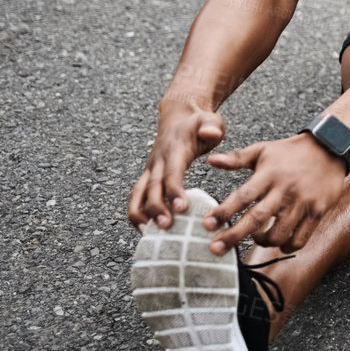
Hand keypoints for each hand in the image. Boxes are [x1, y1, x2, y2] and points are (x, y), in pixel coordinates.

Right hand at [129, 100, 226, 229]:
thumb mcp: (211, 119)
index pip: (172, 173)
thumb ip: (213, 126)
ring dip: (140, 214)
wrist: (178, 115)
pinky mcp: (148, 176)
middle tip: (166, 227)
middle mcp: (157, 162)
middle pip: (152, 187)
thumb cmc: (198, 122)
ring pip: (137, 194)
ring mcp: (150, 170)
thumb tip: (212, 133)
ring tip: (149, 234)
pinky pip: (137, 196)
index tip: (181, 207)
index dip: (174, 190)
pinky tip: (145, 230)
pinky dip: (137, 213)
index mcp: (173, 151)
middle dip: (156, 208)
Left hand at [202, 132, 347, 254]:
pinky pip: (300, 238)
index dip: (224, 211)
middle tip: (216, 249)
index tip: (207, 225)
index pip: (243, 196)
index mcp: (269, 174)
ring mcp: (303, 203)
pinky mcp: (318, 212)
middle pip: (257, 219)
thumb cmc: (292, 151)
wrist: (330, 147)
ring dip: (262, 241)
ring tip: (256, 238)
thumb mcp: (263, 149)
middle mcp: (285, 190)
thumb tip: (211, 161)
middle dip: (234, 236)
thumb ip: (237, 158)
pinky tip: (279, 242)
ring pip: (279, 233)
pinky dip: (286, 246)